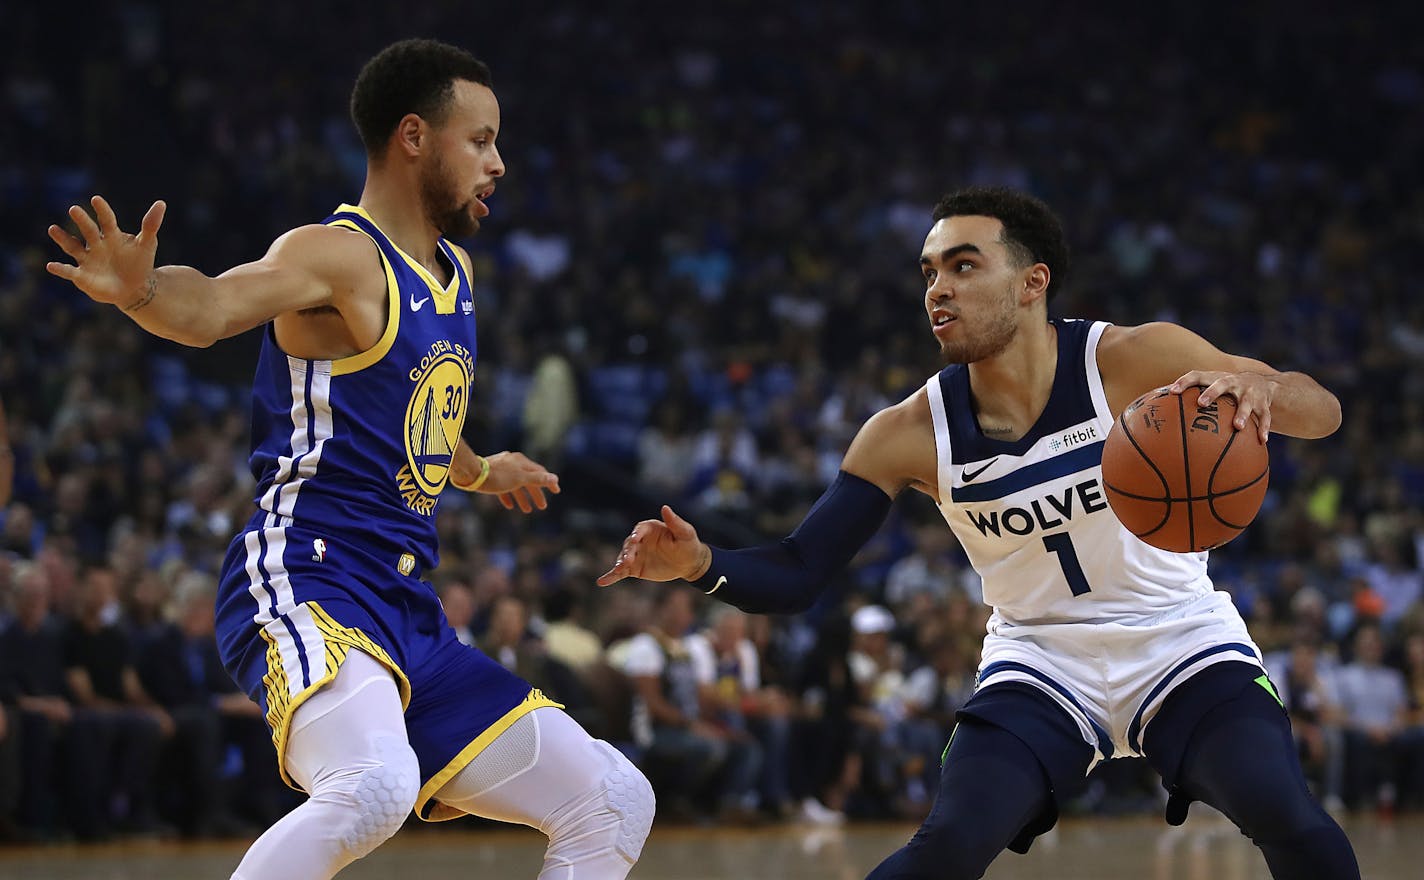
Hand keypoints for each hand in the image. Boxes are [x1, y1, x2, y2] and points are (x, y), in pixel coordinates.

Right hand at [46, 196, 166, 308]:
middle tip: (74, 209)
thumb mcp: (147, 244)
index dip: (102, 210)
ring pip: (72, 246)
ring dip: (62, 238)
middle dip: (82, 220)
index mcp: (112, 235)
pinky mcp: (82, 275)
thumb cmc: (139, 263)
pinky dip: (60, 269)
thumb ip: (151, 225)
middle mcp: (96, 244)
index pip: (106, 220)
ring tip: (53, 229)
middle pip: (88, 230)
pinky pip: (69, 271)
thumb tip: (161, 203)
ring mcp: (88, 259)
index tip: (96, 199)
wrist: (135, 288)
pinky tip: (50, 265)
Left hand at [474, 451, 559, 512]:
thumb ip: (537, 479)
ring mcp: (501, 468)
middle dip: (536, 494)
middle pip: (528, 479)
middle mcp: (513, 463)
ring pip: (516, 484)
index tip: (556, 492)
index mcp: (521, 462)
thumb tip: (555, 478)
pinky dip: (508, 496)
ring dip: (522, 497)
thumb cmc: (497, 476)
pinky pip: (503, 486)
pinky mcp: (491, 476)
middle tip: (542, 507)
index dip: (549, 482)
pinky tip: (509, 506)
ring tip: (527, 511)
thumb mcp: (520, 479)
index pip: (540, 472)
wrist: (471, 473)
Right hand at [597, 505, 709, 585]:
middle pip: (629, 544)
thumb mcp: (685, 533)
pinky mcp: (634, 568)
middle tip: (628, 560)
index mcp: (650, 528)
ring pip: (623, 557)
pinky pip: (621, 572)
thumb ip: (675, 521)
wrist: (688, 563)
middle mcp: (640, 540)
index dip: (637, 534)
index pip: (640, 529)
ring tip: (619, 569)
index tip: (635, 539)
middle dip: (628, 552)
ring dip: (620, 563)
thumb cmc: (688, 544)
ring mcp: (636, 554)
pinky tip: (602, 582)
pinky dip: (611, 576)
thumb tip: (665, 507)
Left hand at [1168, 370, 1277, 442]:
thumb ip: (1191, 402)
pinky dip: (1263, 428)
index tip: (1173, 391)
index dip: (1185, 382)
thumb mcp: (1212, 390)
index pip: (1197, 375)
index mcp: (1216, 379)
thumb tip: (1162, 420)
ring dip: (1242, 414)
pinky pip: (1265, 417)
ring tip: (1238, 427)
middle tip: (1201, 403)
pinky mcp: (1264, 404)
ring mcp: (1250, 393)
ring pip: (1246, 403)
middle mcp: (1233, 383)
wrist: (1264, 384)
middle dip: (1211, 392)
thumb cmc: (1226, 392)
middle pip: (1222, 384)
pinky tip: (1261, 440)